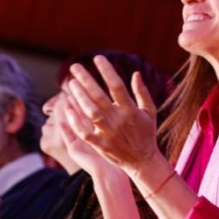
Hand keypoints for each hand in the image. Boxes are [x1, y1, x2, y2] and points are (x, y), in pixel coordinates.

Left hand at [65, 55, 160, 174]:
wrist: (143, 161)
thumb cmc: (147, 133)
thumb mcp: (150, 111)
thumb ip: (142, 92)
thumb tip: (136, 73)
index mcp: (131, 110)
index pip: (117, 85)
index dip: (106, 71)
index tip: (97, 58)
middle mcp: (118, 119)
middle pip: (99, 96)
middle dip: (86, 79)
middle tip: (74, 67)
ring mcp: (108, 132)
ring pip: (90, 111)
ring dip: (79, 97)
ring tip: (71, 83)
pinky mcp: (100, 144)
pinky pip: (84, 131)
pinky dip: (76, 121)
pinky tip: (68, 109)